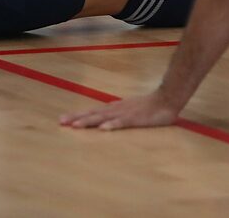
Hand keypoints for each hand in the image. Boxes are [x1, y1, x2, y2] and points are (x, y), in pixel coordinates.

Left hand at [59, 91, 180, 130]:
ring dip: (89, 121)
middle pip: (93, 113)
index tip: (63, 120)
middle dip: (77, 118)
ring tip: (76, 125)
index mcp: (114, 108)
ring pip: (104, 117)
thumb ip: (116, 113)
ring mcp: (125, 113)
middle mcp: (116, 109)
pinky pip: (122, 123)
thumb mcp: (129, 109)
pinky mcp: (135, 119)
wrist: (167, 98)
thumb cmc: (148, 105)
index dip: (78, 115)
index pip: (92, 111)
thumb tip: (104, 118)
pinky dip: (112, 125)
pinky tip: (103, 129)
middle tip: (61, 122)